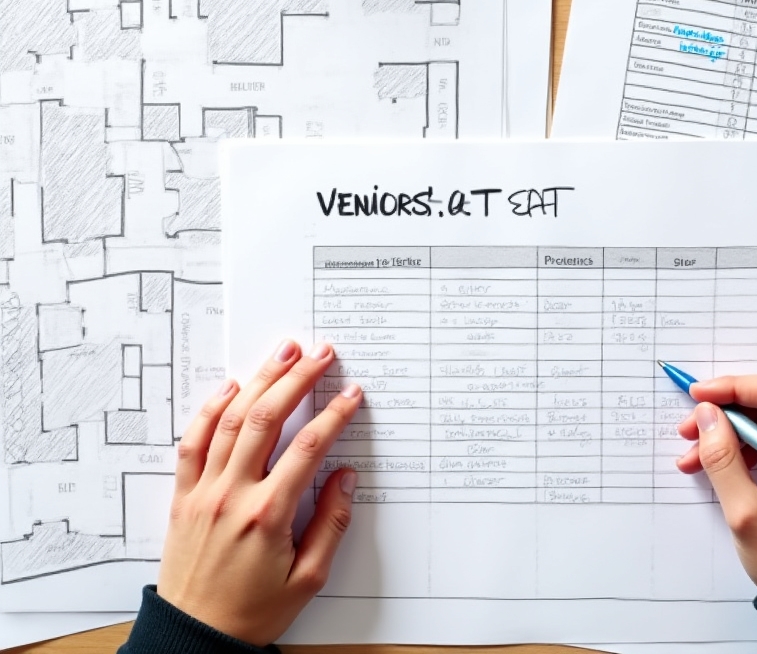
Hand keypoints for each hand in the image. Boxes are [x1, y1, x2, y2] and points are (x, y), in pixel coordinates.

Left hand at [157, 340, 362, 644]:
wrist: (195, 638)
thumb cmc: (253, 612)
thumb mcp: (308, 579)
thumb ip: (330, 524)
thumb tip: (345, 478)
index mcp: (268, 515)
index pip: (308, 448)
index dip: (334, 414)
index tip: (351, 394)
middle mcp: (233, 495)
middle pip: (267, 419)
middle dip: (296, 379)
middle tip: (319, 353)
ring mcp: (204, 491)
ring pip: (231, 420)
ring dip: (259, 381)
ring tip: (282, 354)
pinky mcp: (184, 496)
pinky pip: (193, 442)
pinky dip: (210, 409)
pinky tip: (230, 388)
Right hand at [676, 374, 756, 599]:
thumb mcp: (746, 515)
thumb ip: (723, 459)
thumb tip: (706, 415)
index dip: (734, 388)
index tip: (698, 396)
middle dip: (726, 411)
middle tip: (689, 429)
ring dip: (731, 428)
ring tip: (695, 453)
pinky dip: (745, 442)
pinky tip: (716, 460)